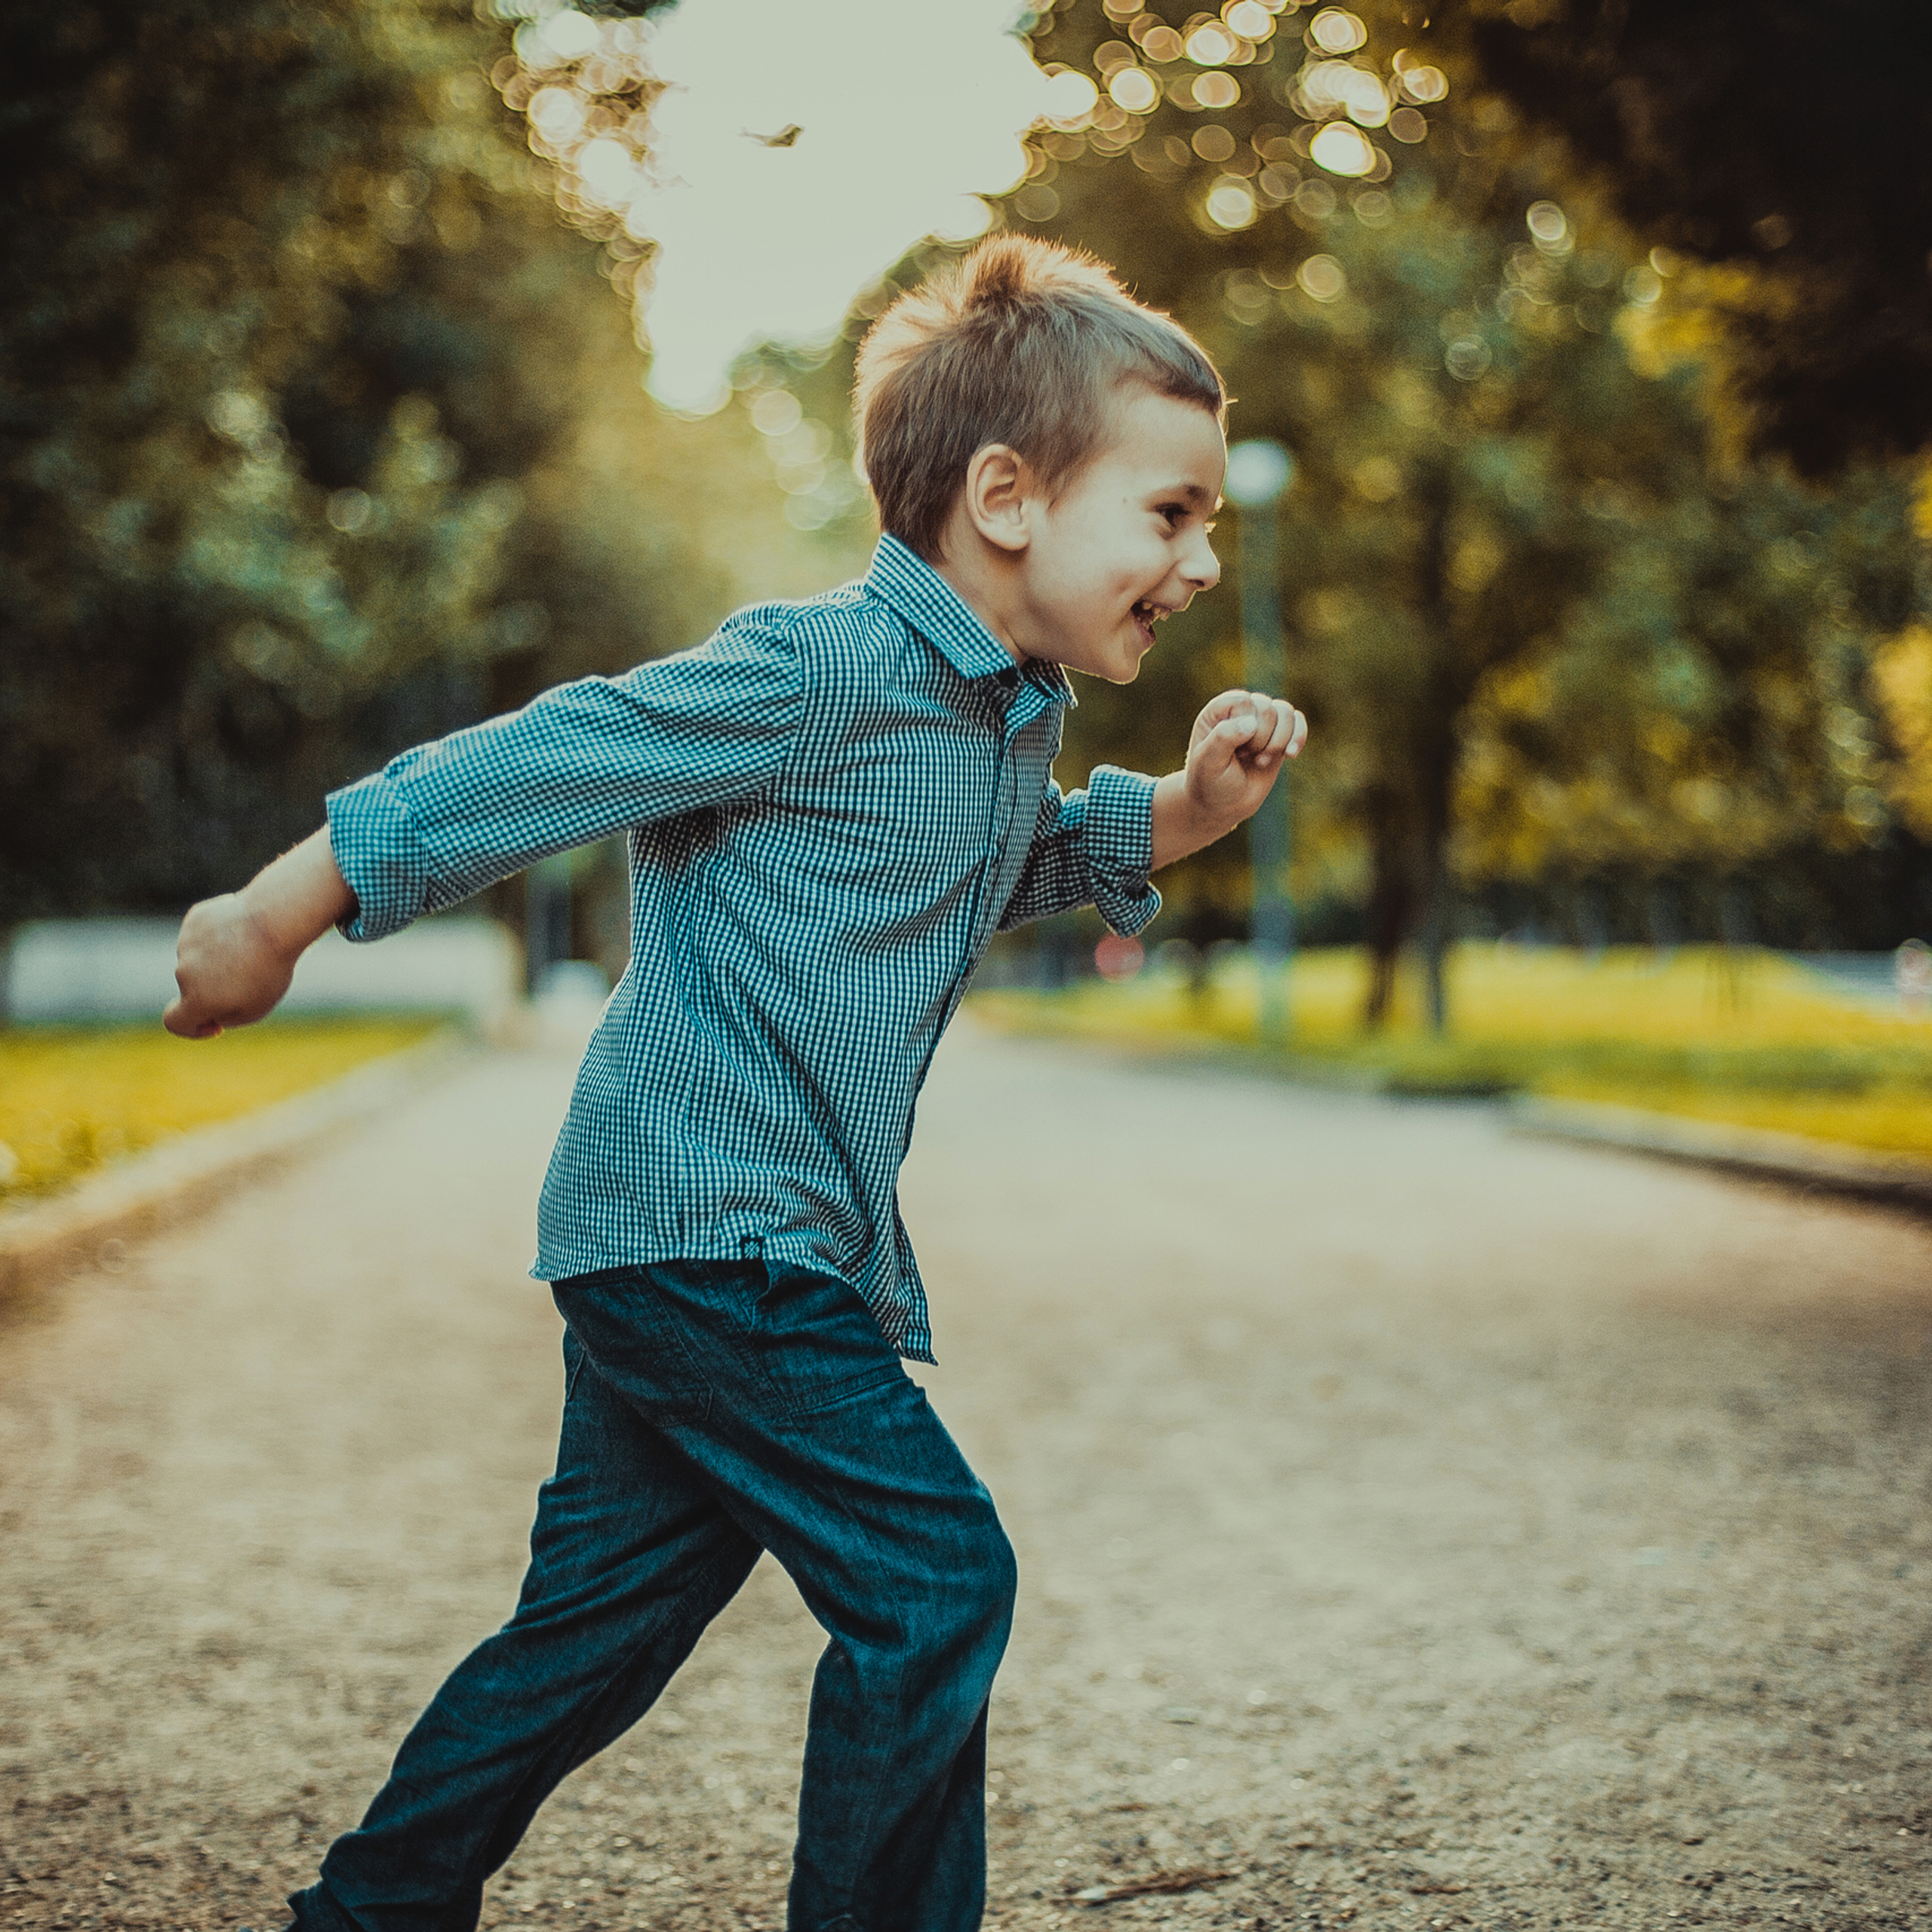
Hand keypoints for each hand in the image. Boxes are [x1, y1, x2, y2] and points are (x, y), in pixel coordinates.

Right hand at [162, 826, 353, 1037]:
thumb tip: (208, 1011)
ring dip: (220, 959)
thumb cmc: (269, 969)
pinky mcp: (195, 919)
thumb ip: (225, 1017)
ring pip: (200, 959)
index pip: (173, 1022)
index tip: (215, 1025)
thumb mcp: (256, 1009)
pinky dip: (220, 936)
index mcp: (196, 1000)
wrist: (274, 921)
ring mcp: (186, 943)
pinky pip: (205, 935)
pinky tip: (244, 930)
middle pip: (195, 988)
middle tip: (252, 975)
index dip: (192, 1029)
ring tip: (251, 950)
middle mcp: (183, 972)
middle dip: (217, 988)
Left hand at [1151, 690, 1306, 869]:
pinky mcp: (1279, 733)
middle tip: (1243, 758)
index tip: (1233, 752)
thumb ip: (1224, 737)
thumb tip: (1252, 722)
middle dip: (1260, 741)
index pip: (1244, 702)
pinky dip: (1299, 737)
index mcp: (1218, 710)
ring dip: (1278, 742)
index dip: (1245, 728)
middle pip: (1267, 709)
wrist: (1224, 805)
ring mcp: (1262, 720)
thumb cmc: (1210, 781)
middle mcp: (1241, 709)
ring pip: (1285, 712)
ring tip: (1260, 761)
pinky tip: (1290, 755)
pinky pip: (1298, 721)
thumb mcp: (1208, 762)